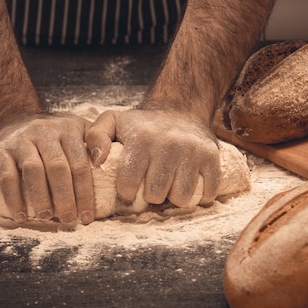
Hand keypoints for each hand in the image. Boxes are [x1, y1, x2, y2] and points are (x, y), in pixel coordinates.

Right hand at [0, 113, 94, 225]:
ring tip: (47, 217)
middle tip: (69, 219)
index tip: (87, 217)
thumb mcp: (77, 128)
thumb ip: (97, 141)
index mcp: (68, 129)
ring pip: (33, 170)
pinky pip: (6, 176)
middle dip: (66, 197)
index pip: (80, 164)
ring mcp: (21, 140)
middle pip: (58, 168)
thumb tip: (108, 165)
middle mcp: (45, 131)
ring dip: (41, 198)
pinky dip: (13, 198)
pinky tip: (20, 215)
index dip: (85, 193)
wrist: (10, 117)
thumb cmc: (52, 134)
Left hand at [85, 109, 220, 206]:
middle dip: (150, 196)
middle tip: (150, 186)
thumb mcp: (113, 121)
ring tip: (168, 186)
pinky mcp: (212, 158)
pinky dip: (199, 196)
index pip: (128, 184)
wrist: (181, 109)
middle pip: (156, 195)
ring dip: (173, 197)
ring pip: (182, 198)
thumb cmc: (143, 124)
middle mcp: (169, 144)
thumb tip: (97, 160)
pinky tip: (189, 184)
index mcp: (142, 138)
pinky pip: (206, 193)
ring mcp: (193, 151)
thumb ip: (95, 137)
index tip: (128, 188)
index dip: (126, 192)